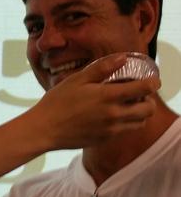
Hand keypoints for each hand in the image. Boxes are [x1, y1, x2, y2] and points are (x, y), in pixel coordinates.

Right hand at [32, 53, 160, 148]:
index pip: (144, 89)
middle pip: (148, 109)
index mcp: (108, 96)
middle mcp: (113, 115)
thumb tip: (123, 57)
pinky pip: (123, 131)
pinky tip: (110, 116)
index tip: (151, 80)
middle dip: (149, 100)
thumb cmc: (56, 102)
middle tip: (139, 95)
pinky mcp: (104, 139)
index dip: (152, 83)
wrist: (43, 130)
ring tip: (127, 105)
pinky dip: (124, 123)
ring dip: (139, 113)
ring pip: (139, 123)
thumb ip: (102, 68)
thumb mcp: (76, 80)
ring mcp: (110, 130)